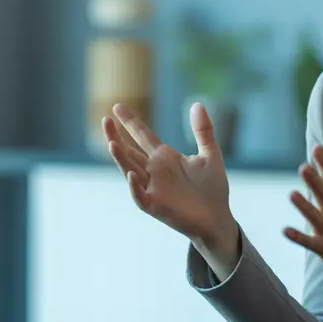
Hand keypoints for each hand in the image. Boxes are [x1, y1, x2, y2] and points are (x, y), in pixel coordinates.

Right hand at [102, 102, 237, 255]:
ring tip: (112, 142)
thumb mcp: (210, 154)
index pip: (142, 135)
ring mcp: (153, 189)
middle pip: (130, 151)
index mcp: (164, 157)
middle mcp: (154, 171)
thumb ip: (203, 130)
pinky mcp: (156, 206)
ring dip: (121, 158)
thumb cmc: (212, 188)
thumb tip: (197, 103)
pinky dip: (135, 187)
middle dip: (116, 136)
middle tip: (105, 120)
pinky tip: (132, 174)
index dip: (130, 121)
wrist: (218, 217)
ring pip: (131, 170)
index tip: (117, 106)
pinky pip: (140, 197)